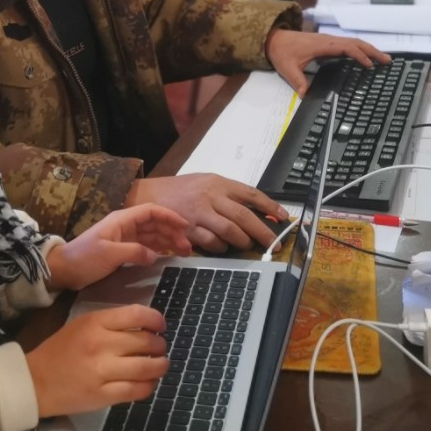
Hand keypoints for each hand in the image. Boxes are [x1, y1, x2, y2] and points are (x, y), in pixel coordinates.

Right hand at [25, 305, 167, 417]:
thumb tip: (145, 327)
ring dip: (160, 366)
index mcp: (95, 322)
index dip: (156, 320)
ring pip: (146, 367)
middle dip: (160, 345)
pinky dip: (148, 386)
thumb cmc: (60, 350)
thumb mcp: (83, 325)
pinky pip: (136, 390)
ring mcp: (102, 371)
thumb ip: (111, 324)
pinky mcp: (102, 395)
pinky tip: (148, 383)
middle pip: (145, 341)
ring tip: (161, 365)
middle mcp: (101, 344)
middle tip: (160, 348)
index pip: (137, 315)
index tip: (161, 326)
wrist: (36, 381)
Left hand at [45, 203, 189, 291]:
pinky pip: (145, 246)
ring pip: (152, 235)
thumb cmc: (85, 259)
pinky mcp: (122, 250)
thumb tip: (155, 255)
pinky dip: (158, 249)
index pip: (151, 211)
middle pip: (154, 224)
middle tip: (187, 248)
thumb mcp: (109, 255)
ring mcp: (124, 237)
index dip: (169, 216)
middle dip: (172, 232)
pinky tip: (168, 255)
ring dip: (168, 241)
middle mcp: (125, 225)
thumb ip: (134, 252)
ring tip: (183, 252)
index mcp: (122, 220)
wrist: (64, 270)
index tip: (185, 226)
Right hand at [126, 173, 285, 252]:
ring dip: (242, 241)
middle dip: (262, 231)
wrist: (147, 197)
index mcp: (217, 182)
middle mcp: (210, 196)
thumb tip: (254, 211)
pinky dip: (220, 247)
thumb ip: (226, 194)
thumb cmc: (179, 190)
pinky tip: (222, 248)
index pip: (250, 193)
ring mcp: (199, 213)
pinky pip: (211, 242)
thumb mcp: (205, 183)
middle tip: (273, 242)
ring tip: (247, 244)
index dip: (269, 206)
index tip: (283, 217)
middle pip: (243, 215)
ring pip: (229, 231)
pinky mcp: (188, 229)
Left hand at [264, 29, 388, 96]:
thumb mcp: (288, 69)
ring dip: (368, 49)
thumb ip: (298, 82)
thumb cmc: (282, 52)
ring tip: (383, 58)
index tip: (370, 66)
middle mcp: (328, 40)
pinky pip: (348, 44)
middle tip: (387, 61)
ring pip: (353, 42)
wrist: (274, 38)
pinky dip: (360, 49)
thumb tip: (306, 97)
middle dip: (372, 51)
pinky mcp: (327, 42)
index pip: (346, 47)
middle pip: (355, 42)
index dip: (359, 55)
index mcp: (322, 45)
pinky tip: (366, 56)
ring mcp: (329, 40)